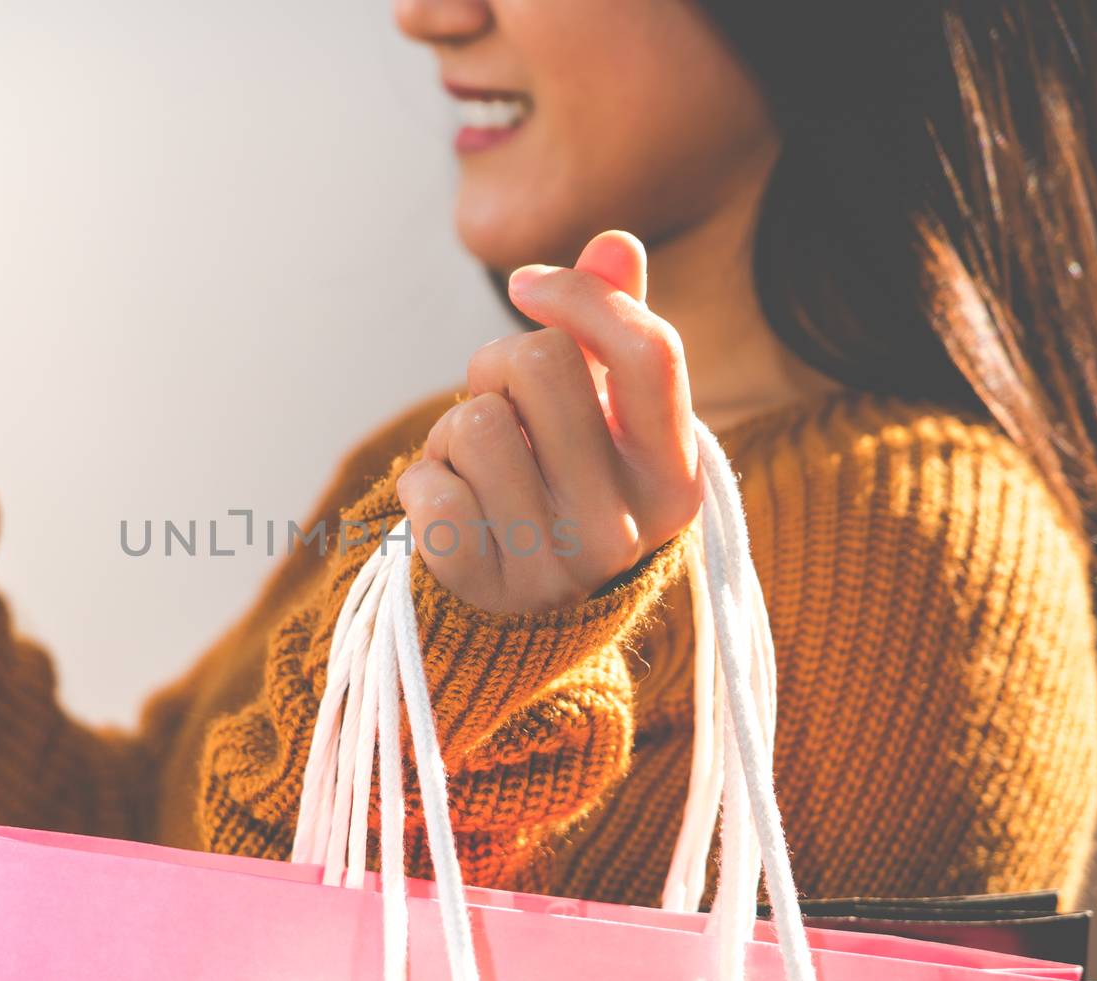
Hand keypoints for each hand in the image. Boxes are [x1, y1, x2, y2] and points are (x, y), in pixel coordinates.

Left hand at [395, 231, 701, 613]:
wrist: (514, 622)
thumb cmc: (561, 494)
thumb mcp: (604, 423)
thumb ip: (614, 334)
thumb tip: (614, 241)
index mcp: (674, 481)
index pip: (648, 352)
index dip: (580, 296)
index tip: (528, 287)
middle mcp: (624, 529)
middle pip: (540, 364)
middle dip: (497, 367)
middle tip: (500, 410)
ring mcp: (553, 565)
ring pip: (474, 422)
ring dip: (454, 433)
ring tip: (475, 469)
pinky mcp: (479, 588)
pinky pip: (428, 485)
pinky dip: (422, 481)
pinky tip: (448, 509)